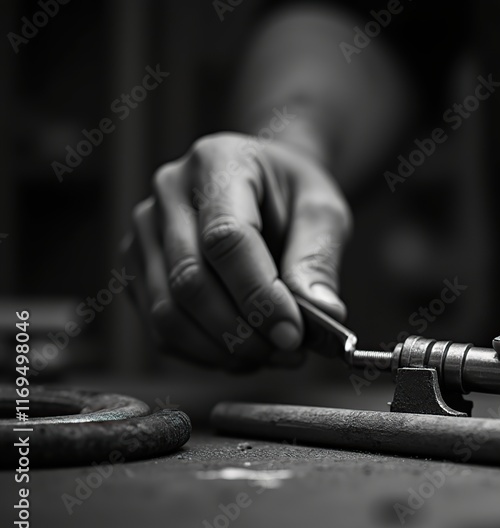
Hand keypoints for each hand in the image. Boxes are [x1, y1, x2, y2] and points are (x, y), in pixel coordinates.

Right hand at [122, 133, 350, 369]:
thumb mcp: (323, 211)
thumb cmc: (293, 195)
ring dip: (223, 350)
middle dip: (243, 332)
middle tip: (289, 350)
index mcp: (217, 162)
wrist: (266, 186)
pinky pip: (160, 329)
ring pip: (167, 314)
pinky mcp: (137, 270)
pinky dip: (204, 354)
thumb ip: (320, 258)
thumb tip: (323, 312)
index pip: (225, 239)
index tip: (293, 332)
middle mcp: (168, 193)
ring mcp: (144, 232)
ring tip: (272, 354)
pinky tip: (244, 353)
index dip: (258, 295)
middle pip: (189, 281)